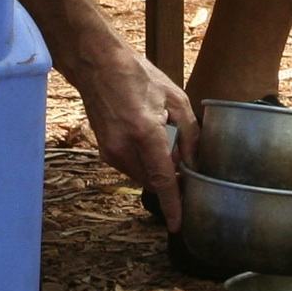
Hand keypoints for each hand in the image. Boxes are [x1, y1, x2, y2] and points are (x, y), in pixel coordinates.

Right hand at [77, 39, 197, 231]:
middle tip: (182, 156)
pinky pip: (130, 167)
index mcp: (145, 132)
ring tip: (161, 137)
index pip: (163, 180)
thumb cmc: (137, 75)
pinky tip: (145, 136)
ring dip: (155, 168)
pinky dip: (143, 161)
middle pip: (153, 181)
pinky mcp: (104, 152)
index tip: (178, 225)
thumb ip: (189, 133)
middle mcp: (124, 148)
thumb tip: (195, 164)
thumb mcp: (174, 97)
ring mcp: (110, 152)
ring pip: (142, 176)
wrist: (97, 65)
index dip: (173, 205)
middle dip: (169, 177)